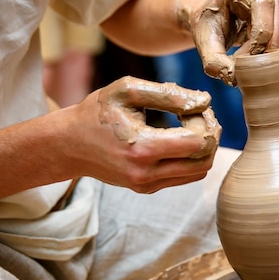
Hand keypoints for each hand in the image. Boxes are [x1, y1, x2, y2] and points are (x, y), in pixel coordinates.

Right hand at [71, 76, 220, 192]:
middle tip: (200, 116)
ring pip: (198, 172)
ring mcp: (146, 185)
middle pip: (204, 161)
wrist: (68, 144)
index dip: (205, 121)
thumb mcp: (128, 91)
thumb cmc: (97, 111)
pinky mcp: (146, 188)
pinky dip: (189, 157)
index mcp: (142, 148)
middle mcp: (146, 174)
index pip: (198, 142)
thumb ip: (169, 94)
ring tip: (190, 126)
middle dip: (210, 136)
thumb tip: (205, 101)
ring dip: (203, 148)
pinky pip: (183, 176)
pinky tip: (177, 138)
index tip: (195, 107)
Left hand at [185, 0, 278, 85]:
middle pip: (275, 20)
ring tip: (242, 57)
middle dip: (263, 47)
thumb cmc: (205, 26)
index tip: (247, 57)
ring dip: (265, 50)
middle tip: (244, 63)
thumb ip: (216, 64)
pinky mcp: (276, 14)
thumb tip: (237, 78)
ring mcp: (271, 1)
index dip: (260, 34)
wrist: (207, 19)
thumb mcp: (204, 46)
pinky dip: (267, 50)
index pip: (263, 6)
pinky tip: (249, 54)